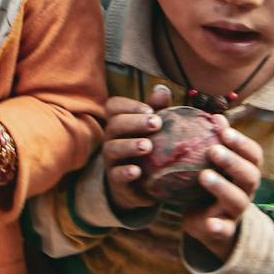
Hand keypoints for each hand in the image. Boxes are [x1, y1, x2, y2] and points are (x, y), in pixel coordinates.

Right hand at [100, 84, 171, 212]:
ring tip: (148, 146)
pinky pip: (116, 175)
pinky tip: (137, 171)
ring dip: (130, 146)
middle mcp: (111, 138)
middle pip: (115, 124)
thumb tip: (162, 88)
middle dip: (135, 122)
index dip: (130, 105)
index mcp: (120, 121)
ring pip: (113, 148)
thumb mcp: (154, 128)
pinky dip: (125, 172)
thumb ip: (158, 108)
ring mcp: (111, 159)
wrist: (140, 185)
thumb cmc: (149, 148)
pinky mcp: (116, 180)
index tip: (151, 109)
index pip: (114, 106)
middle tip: (156, 123)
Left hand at [180, 118, 263, 262]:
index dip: (241, 142)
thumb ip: (217, 141)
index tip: (223, 130)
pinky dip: (219, 227)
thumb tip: (216, 116)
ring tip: (203, 176)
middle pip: (249, 176)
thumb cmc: (213, 184)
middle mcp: (246, 190)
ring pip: (238, 200)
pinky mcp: (224, 230)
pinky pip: (224, 230)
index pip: (254, 154)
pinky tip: (209, 222)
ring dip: (222, 187)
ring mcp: (236, 211)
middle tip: (212, 150)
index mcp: (247, 171)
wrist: (210, 223)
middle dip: (233, 162)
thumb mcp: (215, 163)